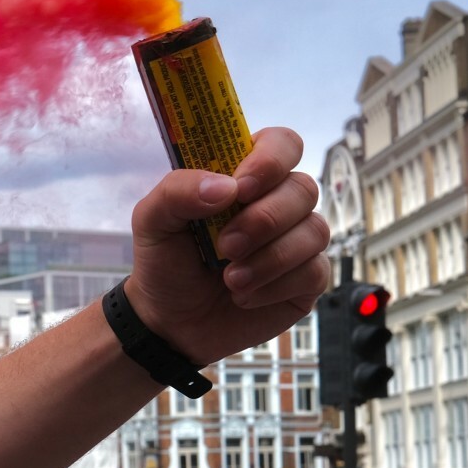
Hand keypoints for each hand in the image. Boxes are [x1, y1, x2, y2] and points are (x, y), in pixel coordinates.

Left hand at [123, 127, 329, 365]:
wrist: (168, 322)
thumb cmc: (165, 263)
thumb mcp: (152, 222)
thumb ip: (177, 191)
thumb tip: (227, 187)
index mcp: (244, 178)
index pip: (283, 144)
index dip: (271, 159)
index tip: (242, 187)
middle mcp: (277, 203)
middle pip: (303, 188)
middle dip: (263, 220)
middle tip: (225, 247)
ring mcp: (296, 241)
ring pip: (314, 230)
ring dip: (269, 258)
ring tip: (230, 279)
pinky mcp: (306, 279)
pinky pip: (314, 271)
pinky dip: (273, 287)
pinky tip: (244, 296)